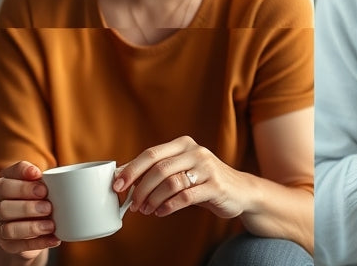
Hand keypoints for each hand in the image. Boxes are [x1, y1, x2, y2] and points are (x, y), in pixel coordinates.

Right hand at [0, 161, 59, 256]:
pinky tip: (54, 238)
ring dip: (32, 227)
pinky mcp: (7, 245)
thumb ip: (50, 179)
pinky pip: (18, 246)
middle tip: (49, 206)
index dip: (21, 174)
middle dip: (27, 206)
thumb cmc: (39, 198)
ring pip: (8, 229)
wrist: (32, 228)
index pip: (5, 178)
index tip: (39, 174)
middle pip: (2, 207)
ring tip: (52, 225)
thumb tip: (69, 178)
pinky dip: (39, 243)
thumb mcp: (44, 185)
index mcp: (2, 186)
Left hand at [113, 136, 245, 219]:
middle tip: (133, 205)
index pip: (151, 154)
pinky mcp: (215, 186)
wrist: (239, 191)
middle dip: (141, 190)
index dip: (131, 170)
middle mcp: (197, 152)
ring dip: (153, 200)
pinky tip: (161, 212)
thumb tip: (121, 175)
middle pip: (159, 169)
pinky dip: (168, 207)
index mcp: (184, 144)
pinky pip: (185, 197)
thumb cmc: (203, 181)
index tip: (117, 186)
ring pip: (171, 183)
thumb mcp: (181, 170)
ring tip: (147, 210)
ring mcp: (208, 168)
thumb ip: (156, 170)